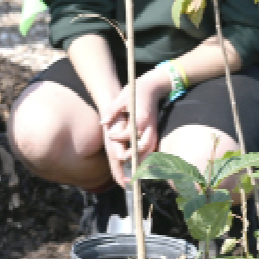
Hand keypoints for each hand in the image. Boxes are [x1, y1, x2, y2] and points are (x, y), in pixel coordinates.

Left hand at [99, 69, 170, 183]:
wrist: (153, 86)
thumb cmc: (135, 91)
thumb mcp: (121, 98)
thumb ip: (113, 111)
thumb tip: (103, 122)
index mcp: (141, 118)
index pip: (130, 133)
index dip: (119, 137)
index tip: (110, 135)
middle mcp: (150, 126)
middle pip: (144, 147)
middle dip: (134, 157)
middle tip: (122, 162)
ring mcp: (154, 130)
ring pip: (150, 150)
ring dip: (141, 161)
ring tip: (131, 172)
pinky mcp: (155, 132)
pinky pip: (152, 148)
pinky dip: (146, 157)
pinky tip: (138, 165)